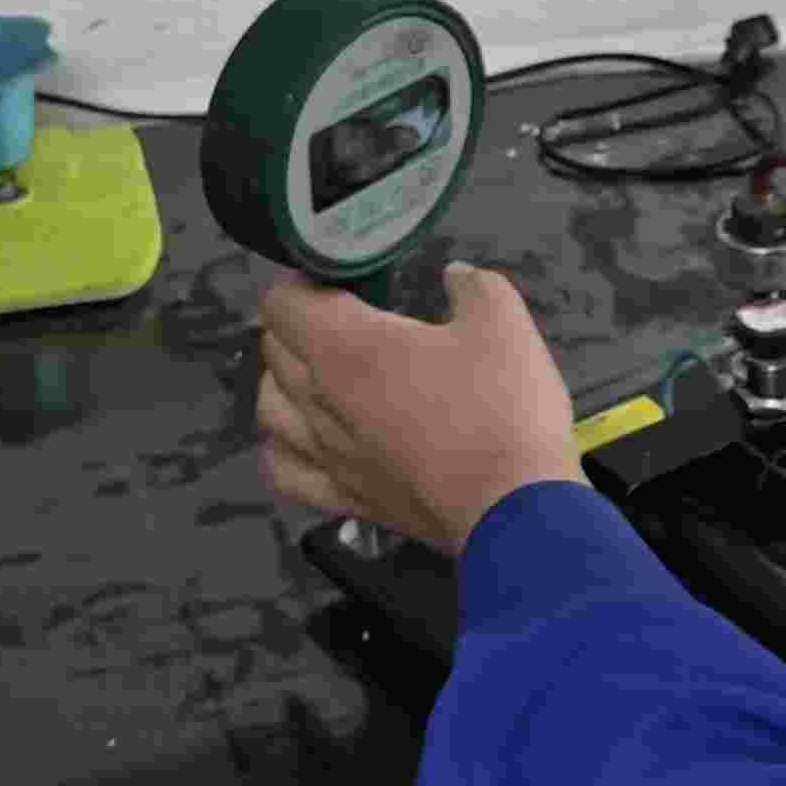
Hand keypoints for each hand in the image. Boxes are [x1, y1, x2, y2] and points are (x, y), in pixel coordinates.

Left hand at [257, 260, 584, 559]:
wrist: (515, 509)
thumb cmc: (503, 412)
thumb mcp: (505, 323)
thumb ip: (474, 286)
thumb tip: (456, 277)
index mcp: (346, 348)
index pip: (282, 300)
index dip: (305, 276)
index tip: (342, 276)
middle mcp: (321, 400)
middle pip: (275, 347)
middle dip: (303, 321)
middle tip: (348, 314)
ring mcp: (328, 454)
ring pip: (270, 408)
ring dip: (285, 380)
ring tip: (320, 372)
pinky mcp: (345, 497)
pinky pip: (286, 470)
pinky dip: (286, 448)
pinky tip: (308, 439)